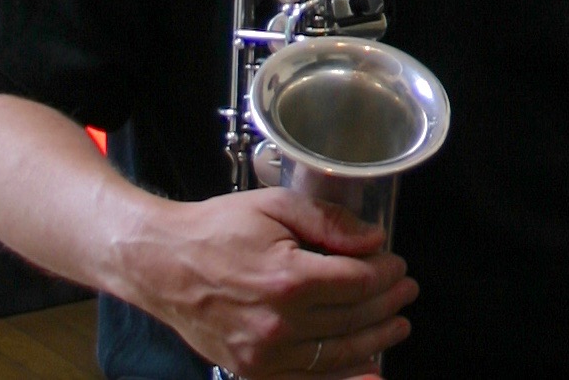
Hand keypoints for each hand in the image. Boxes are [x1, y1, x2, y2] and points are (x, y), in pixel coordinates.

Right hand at [108, 187, 417, 378]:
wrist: (161, 265)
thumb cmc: (217, 229)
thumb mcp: (277, 205)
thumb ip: (330, 221)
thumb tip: (374, 240)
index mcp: (287, 279)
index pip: (358, 283)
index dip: (386, 273)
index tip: (398, 264)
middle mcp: (277, 323)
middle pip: (353, 319)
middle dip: (388, 304)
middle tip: (407, 292)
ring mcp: (263, 354)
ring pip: (336, 354)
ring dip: (374, 342)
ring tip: (397, 327)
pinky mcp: (251, 370)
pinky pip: (307, 379)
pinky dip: (341, 376)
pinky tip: (367, 369)